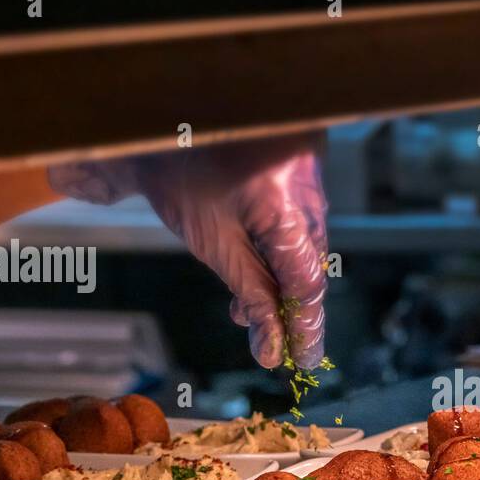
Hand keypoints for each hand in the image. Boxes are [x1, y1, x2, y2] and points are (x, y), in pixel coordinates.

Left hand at [49, 132, 328, 368]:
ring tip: (247, 309)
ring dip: (283, 281)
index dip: (307, 327)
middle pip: (312, 267)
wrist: (167, 118)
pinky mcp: (303, 174)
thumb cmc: (183, 170)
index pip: (308, 283)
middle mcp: (308, 192)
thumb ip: (249, 294)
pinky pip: (301, 224)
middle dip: (293, 308)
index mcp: (285, 207)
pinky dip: (281, 252)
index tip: (304, 360)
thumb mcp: (212, 242)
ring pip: (307, 248)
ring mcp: (309, 180)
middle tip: (276, 344)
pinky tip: (254, 267)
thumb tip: (271, 347)